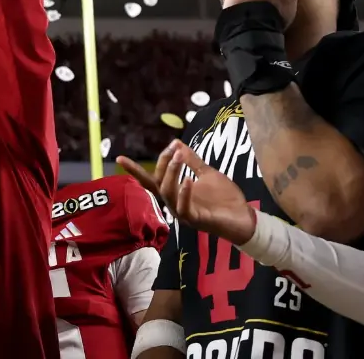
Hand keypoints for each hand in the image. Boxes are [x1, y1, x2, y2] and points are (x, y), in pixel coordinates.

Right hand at [117, 141, 257, 245]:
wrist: (244, 217)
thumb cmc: (224, 198)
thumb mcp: (207, 173)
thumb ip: (192, 160)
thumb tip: (177, 143)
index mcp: (175, 191)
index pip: (150, 179)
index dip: (134, 170)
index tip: (119, 157)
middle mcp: (174, 203)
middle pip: (158, 182)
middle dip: (163, 163)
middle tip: (174, 148)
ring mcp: (183, 212)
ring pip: (167, 193)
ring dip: (171, 174)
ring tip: (178, 158)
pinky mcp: (195, 220)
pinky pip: (183, 208)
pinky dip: (184, 193)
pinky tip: (188, 180)